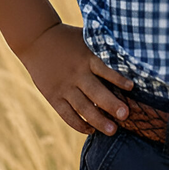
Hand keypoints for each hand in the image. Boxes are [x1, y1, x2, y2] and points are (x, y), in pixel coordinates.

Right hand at [16, 23, 133, 134]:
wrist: (37, 40)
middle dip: (111, 104)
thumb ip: (104, 49)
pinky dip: (78, 124)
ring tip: (112, 131)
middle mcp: (77, 74)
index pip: (104, 69)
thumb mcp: (87, 39)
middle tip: (125, 115)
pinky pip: (67, 114)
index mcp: (87, 58)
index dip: (118, 78)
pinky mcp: (53, 96)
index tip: (131, 87)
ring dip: (98, 120)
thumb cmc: (69, 39)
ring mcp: (64, 87)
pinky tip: (91, 130)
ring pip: (82, 107)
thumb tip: (131, 55)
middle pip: (95, 92)